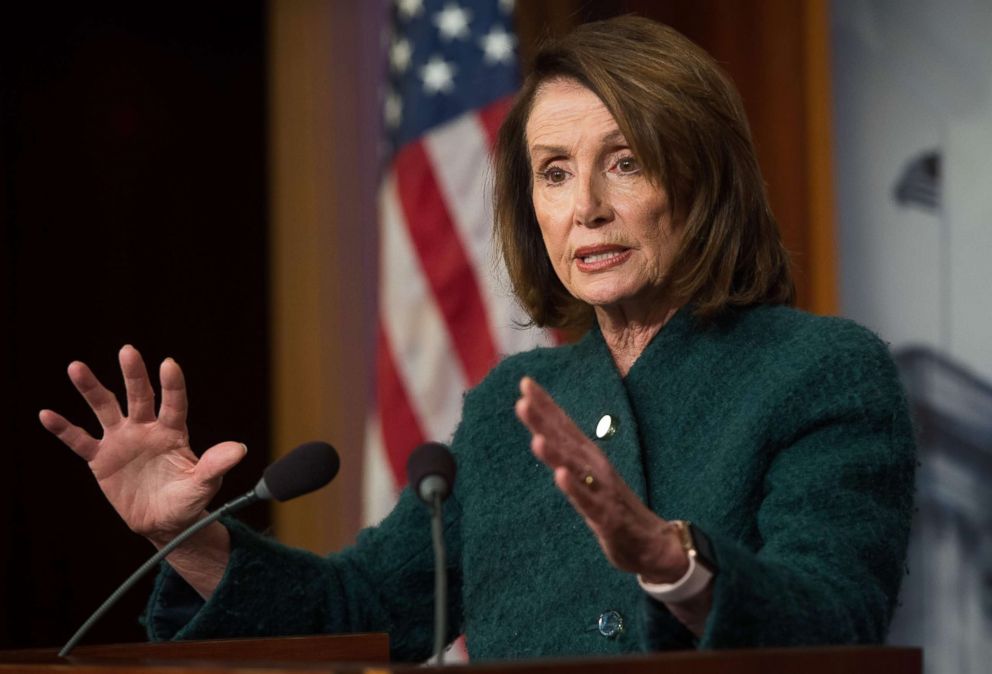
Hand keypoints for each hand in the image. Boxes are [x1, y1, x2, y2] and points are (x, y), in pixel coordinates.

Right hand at [39, 345, 246, 545]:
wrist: (163, 522)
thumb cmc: (188, 499)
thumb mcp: (204, 485)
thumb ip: (216, 466)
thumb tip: (239, 449)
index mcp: (174, 432)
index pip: (174, 403)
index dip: (172, 385)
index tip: (170, 364)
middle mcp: (147, 429)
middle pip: (139, 396)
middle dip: (134, 374)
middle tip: (128, 350)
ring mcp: (122, 441)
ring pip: (105, 409)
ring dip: (91, 389)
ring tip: (76, 367)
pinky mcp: (101, 458)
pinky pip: (80, 441)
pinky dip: (64, 429)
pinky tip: (47, 414)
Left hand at [514, 376, 687, 582]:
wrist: (652, 543)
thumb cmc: (614, 505)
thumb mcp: (588, 476)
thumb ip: (567, 454)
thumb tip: (542, 431)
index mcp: (588, 456)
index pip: (563, 425)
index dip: (545, 404)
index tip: (524, 382)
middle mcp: (595, 466)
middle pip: (565, 440)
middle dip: (544, 420)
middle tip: (523, 399)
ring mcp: (601, 490)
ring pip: (575, 468)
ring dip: (556, 453)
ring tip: (536, 438)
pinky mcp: (607, 517)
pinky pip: (588, 501)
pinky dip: (575, 488)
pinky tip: (561, 475)